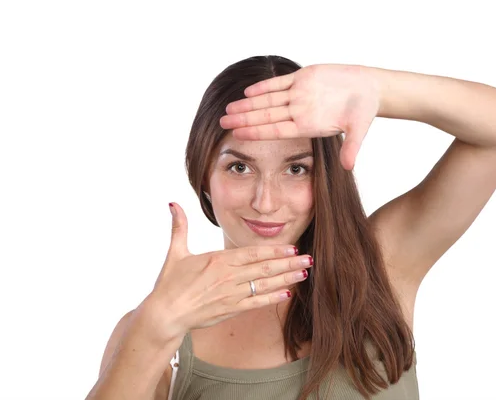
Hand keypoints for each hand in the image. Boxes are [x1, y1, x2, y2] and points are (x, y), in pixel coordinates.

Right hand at [147, 202, 313, 340]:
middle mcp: (228, 276)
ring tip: (304, 273)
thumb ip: (179, 226)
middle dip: (289, 263)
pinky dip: (272, 298)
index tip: (291, 247)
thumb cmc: (170, 283)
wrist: (165, 314)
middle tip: (309, 258)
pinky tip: (287, 294)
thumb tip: (172, 203)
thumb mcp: (175, 252)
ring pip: (265, 285)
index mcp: (218, 260)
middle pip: (264, 268)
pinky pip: (256, 303)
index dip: (274, 250)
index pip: (253, 253)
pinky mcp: (230, 310)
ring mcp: (231, 294)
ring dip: (286, 278)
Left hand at [219, 64, 380, 169]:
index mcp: (308, 125)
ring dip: (247, 104)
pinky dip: (264, 86)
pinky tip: (247, 92)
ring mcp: (300, 94)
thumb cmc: (364, 110)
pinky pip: (279, 83)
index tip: (238, 135)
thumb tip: (349, 167)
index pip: (276, 130)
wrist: (369, 89)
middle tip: (222, 123)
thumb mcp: (358, 129)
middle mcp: (299, 111)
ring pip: (267, 100)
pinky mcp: (303, 78)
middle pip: (265, 116)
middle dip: (243, 119)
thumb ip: (352, 147)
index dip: (256, 131)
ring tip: (228, 109)